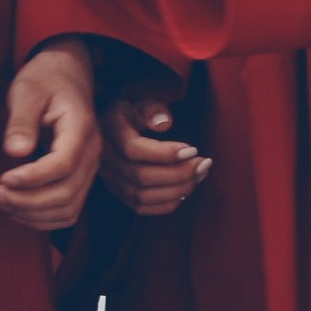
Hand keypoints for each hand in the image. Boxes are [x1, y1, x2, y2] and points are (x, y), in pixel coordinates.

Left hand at [0, 39, 102, 230]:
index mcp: (80, 127)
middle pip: (67, 193)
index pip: (64, 164)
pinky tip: (16, 208)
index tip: (2, 179)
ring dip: (32, 214)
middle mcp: (91, 152)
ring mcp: (89, 168)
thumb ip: (21, 120)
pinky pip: (67, 210)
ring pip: (68, 208)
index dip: (33, 178)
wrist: (65, 76)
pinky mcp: (79, 178)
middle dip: (27, 202)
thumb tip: (15, 152)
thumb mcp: (27, 90)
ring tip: (1, 202)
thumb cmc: (44, 81)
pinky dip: (41, 218)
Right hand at [99, 86, 211, 215]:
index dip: (165, 153)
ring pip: (142, 196)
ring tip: (200, 175)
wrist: (114, 131)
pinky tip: (186, 190)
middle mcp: (105, 159)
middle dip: (179, 174)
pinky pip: (142, 208)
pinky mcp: (119, 193)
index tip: (194, 150)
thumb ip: (153, 109)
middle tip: (205, 163)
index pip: (134, 149)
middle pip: (141, 176)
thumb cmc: (133, 114)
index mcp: (109, 130)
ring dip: (177, 190)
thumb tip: (164, 124)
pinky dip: (167, 203)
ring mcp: (110, 179)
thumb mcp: (141, 102)